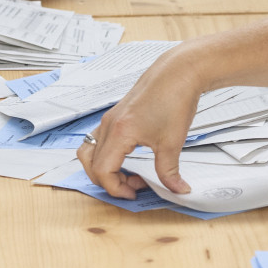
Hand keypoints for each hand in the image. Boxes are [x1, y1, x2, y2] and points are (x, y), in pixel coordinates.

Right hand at [78, 46, 203, 198]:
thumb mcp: (173, 142)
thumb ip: (170, 171)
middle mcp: (108, 125)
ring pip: (89, 151)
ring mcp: (109, 119)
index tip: (134, 194)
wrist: (178, 73)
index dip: (116, 188)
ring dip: (103, 168)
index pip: (102, 171)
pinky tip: (129, 157)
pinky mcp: (115, 116)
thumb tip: (177, 189)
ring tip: (128, 173)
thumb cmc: (174, 99)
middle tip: (133, 187)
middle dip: (109, 181)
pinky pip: (99, 140)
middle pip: (90, 164)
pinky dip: (107, 155)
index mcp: (119, 133)